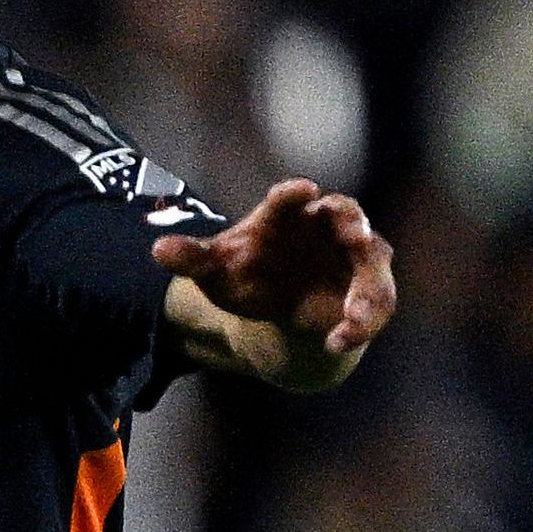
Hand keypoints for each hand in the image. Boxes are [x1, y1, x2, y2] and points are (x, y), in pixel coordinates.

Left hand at [155, 178, 395, 359]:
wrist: (278, 304)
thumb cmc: (248, 272)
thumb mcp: (216, 269)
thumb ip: (192, 257)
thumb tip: (157, 249)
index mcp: (286, 214)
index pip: (290, 197)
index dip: (295, 193)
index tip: (302, 189)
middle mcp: (328, 226)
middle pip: (347, 215)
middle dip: (354, 222)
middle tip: (357, 234)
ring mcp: (355, 255)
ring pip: (372, 263)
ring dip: (368, 288)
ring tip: (353, 316)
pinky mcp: (370, 288)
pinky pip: (375, 304)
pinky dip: (361, 325)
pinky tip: (337, 341)